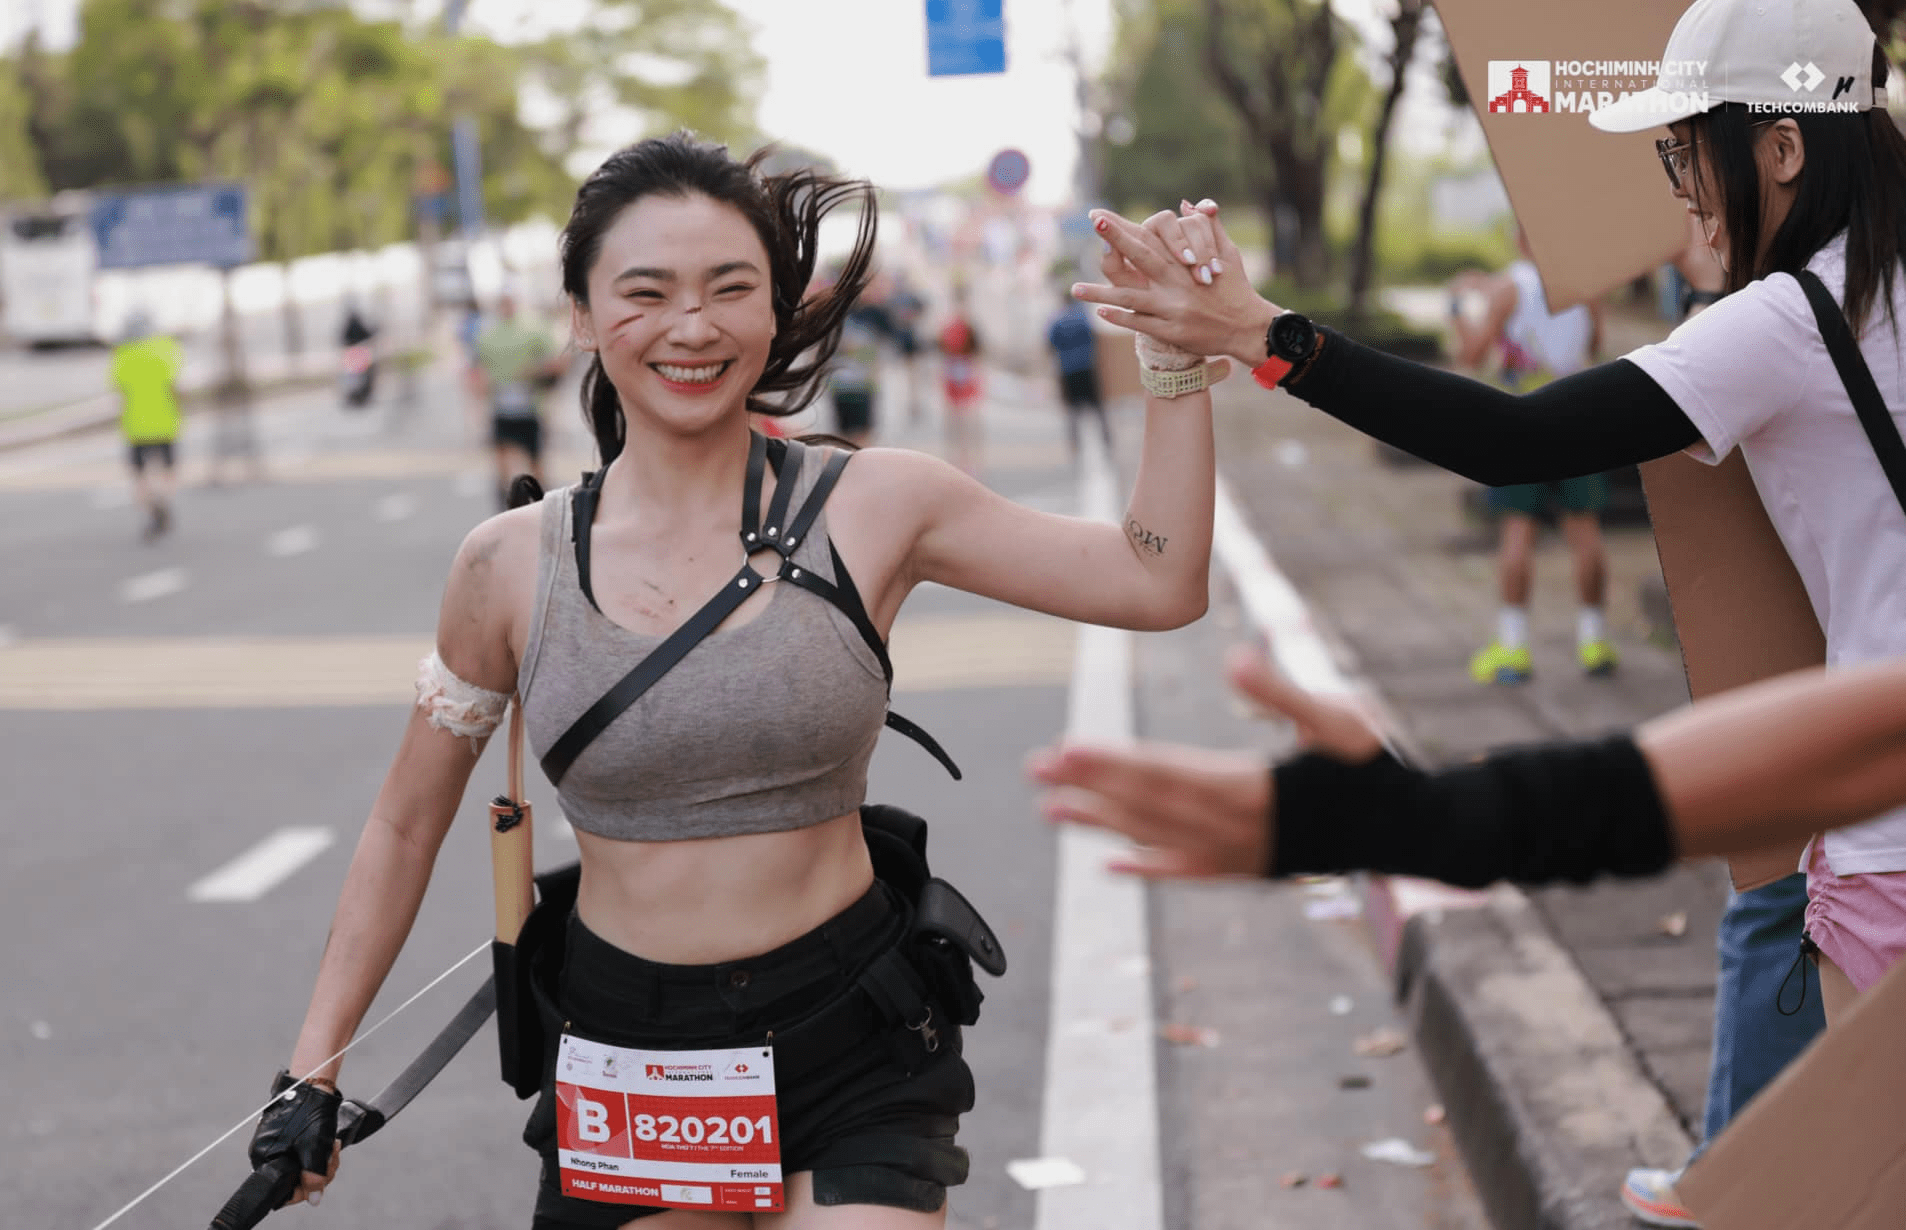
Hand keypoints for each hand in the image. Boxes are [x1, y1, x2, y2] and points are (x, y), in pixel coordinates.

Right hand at [249, 1071, 342, 1206]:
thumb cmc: (310, 1112)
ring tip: (333, 1146)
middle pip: (296, 1179)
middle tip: (332, 1156)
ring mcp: (277, 1145)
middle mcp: (266, 1154)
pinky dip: (320, 1152)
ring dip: (323, 1161)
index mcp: (265, 1159)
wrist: (312, 1082)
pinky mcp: (288, 1137)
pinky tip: (330, 1143)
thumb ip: (314, 1177)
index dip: (306, 1189)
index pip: (283, 1191)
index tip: (322, 1180)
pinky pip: (304, 1154)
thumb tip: (314, 1199)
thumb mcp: (315, 1149)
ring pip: (304, 1167)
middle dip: (320, 1171)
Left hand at [1026, 641, 1387, 877]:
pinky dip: (1148, 868)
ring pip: (1156, 840)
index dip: (1112, 764)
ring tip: (1051, 810)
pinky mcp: (1247, 868)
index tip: (1066, 751)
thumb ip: (1282, 692)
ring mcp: (1239, 854)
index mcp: (1250, 788)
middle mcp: (1235, 828)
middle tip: (1036, 771)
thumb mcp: (1336, 720)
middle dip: (1089, 788)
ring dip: (1102, 826)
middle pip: (1147, 806)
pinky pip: (1187, 872)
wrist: (1412, 833)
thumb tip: (1236, 657)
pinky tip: (1112, 865)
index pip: (1163, 774)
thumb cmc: (1374, 767)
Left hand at [1071, 200, 1279, 366]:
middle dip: (1115, 240)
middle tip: (1092, 225)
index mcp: (1186, 264)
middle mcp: (1176, 283)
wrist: (1247, 328)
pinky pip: (1140, 323)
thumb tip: (1192, 203)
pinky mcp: (1173, 331)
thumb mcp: (1227, 252)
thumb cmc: (1235, 288)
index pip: (1151, 239)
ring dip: (1101, 293)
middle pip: (1140, 257)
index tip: (1099, 216)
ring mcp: (1173, 309)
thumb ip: (1210, 227)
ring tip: (1074, 289)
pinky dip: (1120, 317)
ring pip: (1130, 298)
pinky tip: (1100, 312)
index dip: (1124, 227)